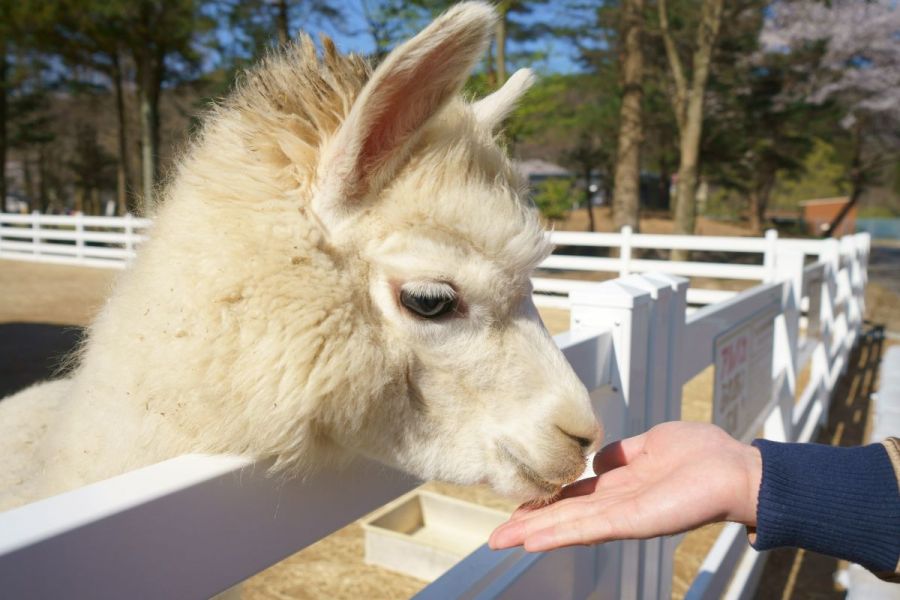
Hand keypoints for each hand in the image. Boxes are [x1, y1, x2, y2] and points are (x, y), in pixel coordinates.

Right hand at [488, 421, 761, 551]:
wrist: (737, 469)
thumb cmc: (704, 453)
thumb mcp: (653, 442)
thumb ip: (623, 453)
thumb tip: (596, 458)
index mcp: (621, 483)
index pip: (575, 495)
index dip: (546, 501)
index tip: (517, 505)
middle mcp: (617, 503)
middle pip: (565, 515)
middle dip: (529, 525)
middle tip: (495, 536)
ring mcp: (623, 515)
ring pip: (569, 526)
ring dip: (535, 533)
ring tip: (501, 541)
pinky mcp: (632, 522)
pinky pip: (588, 528)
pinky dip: (558, 534)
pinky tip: (533, 540)